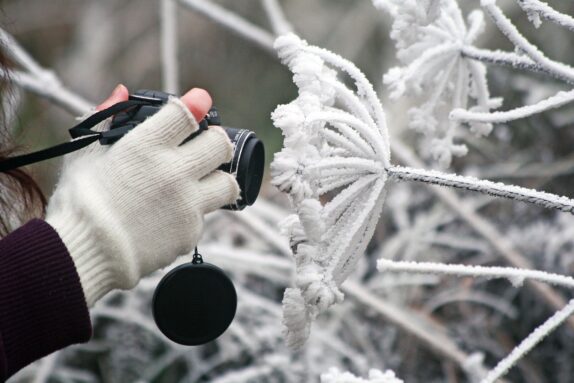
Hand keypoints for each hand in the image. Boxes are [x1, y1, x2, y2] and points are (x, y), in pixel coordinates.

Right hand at [46, 85, 238, 306]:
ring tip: (201, 181)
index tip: (200, 102)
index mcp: (146, 146)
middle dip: (216, 140)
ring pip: (228, 183)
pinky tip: (172, 213)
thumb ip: (107, 118)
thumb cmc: (80, 201)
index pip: (188, 114)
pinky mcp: (191, 232)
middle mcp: (173, 172)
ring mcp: (187, 204)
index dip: (198, 103)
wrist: (83, 253)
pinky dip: (193, 211)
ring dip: (218, 178)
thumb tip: (122, 92)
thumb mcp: (85, 153)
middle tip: (206, 145)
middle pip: (220, 145)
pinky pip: (205, 215)